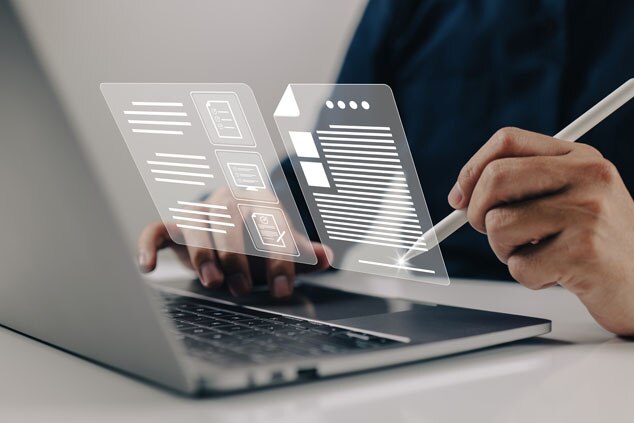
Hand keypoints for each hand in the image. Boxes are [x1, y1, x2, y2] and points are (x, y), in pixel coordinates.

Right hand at [137, 187, 330, 298]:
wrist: (236, 231)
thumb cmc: (262, 243)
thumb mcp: (285, 249)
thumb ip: (303, 254)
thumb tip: (327, 258)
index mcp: (260, 200)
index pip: (272, 223)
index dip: (279, 258)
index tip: (283, 290)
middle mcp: (228, 198)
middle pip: (229, 218)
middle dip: (236, 255)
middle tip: (243, 289)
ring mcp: (200, 211)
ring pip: (196, 225)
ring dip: (202, 254)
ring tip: (213, 282)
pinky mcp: (175, 227)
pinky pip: (157, 230)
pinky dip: (148, 245)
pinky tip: (148, 267)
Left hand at [449, 127, 633, 334]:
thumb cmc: (596, 243)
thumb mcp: (569, 198)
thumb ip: (521, 187)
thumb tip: (459, 197)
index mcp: (579, 156)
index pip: (507, 141)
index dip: (472, 170)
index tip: (459, 198)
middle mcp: (587, 175)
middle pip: (495, 178)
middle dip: (476, 212)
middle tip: (488, 232)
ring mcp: (587, 211)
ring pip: (499, 225)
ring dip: (504, 251)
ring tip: (537, 255)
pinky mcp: (584, 251)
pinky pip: (519, 265)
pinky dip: (527, 277)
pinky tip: (556, 275)